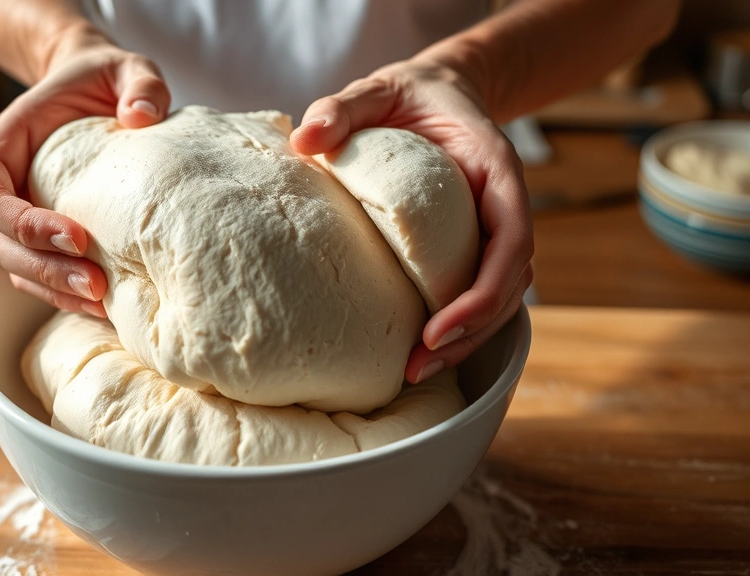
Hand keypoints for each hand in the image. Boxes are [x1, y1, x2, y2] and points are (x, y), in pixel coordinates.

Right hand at [0, 31, 169, 315]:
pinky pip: (38, 277)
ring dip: (54, 290)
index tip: (78, 237)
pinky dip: (64, 296)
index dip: (26, 223)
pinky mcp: (36, 242)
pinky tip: (103, 308)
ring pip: (14, 268)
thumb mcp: (126, 68)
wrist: (93, 96)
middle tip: (96, 284)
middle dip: (44, 268)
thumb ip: (139, 83)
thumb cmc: (102, 81)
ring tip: (102, 302)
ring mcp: (12, 220)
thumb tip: (142, 115)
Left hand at [289, 60, 533, 382]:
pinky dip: (453, 326)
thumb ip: (342, 108)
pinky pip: (474, 294)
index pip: (512, 241)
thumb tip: (306, 139)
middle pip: (508, 285)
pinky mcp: (470, 249)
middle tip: (419, 364)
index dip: (483, 293)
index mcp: (496, 171)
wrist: (433, 96)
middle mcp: (503, 208)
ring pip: (497, 299)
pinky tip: (416, 350)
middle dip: (470, 332)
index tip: (438, 328)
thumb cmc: (407, 96)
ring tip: (413, 370)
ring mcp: (491, 233)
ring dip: (463, 341)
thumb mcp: (376, 89)